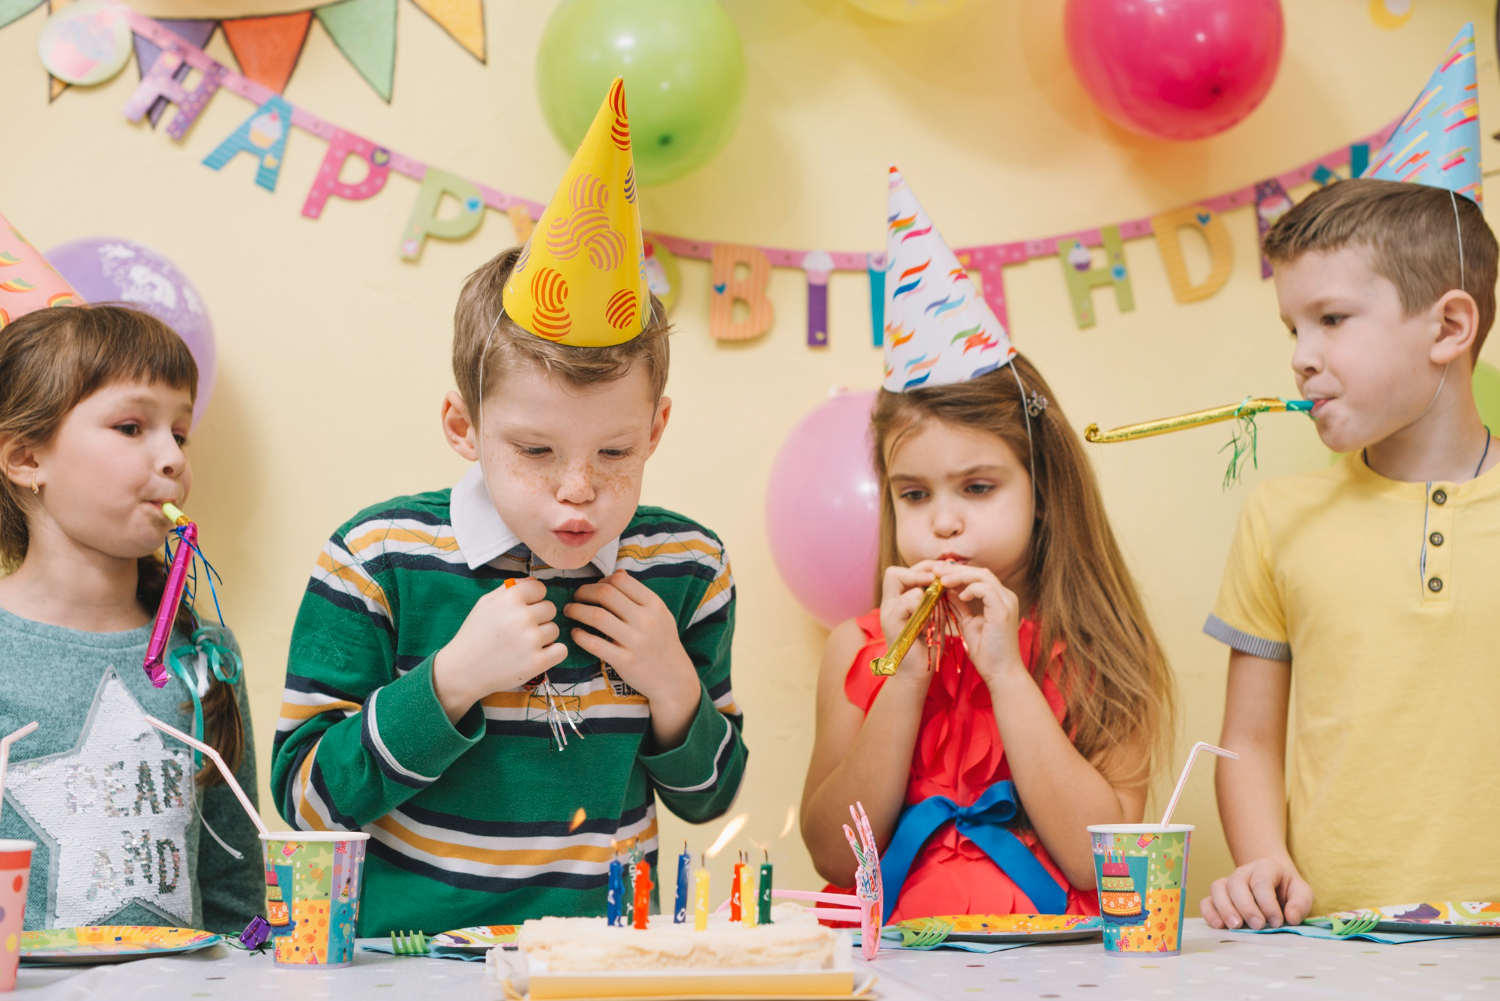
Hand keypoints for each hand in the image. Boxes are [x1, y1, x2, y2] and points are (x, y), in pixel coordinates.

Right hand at [432, 578, 564, 722]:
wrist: (463, 670)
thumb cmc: (475, 635)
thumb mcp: (485, 603)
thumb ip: (510, 588)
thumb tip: (534, 581)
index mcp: (510, 599)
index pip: (540, 588)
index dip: (533, 599)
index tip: (523, 610)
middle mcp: (522, 617)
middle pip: (550, 608)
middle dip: (539, 618)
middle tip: (520, 630)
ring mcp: (531, 640)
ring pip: (554, 630)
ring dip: (543, 637)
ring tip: (522, 645)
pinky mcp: (537, 662)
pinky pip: (561, 650)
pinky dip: (553, 653)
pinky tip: (537, 655)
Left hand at [565, 571, 700, 743]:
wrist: (674, 679)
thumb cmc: (663, 643)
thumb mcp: (660, 614)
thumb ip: (639, 594)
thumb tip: (617, 573)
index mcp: (654, 604)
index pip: (620, 580)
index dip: (601, 580)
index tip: (594, 588)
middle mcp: (646, 620)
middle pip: (605, 593)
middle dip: (584, 592)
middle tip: (576, 597)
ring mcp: (635, 641)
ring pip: (597, 616)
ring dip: (577, 610)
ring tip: (570, 611)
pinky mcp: (625, 661)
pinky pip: (595, 644)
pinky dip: (580, 636)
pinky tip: (576, 633)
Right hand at [878, 564, 941, 683]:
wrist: (916, 673)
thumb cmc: (927, 645)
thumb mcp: (932, 614)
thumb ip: (934, 597)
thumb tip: (947, 577)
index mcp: (896, 600)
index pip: (901, 572)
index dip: (920, 568)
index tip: (941, 573)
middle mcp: (888, 604)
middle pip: (893, 572)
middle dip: (921, 571)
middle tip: (940, 579)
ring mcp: (887, 613)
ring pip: (903, 584)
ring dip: (926, 592)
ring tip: (937, 606)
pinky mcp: (891, 623)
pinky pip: (907, 601)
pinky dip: (924, 605)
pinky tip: (932, 617)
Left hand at [931, 562, 1024, 684]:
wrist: (1000, 673)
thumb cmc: (986, 652)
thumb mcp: (968, 623)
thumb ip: (960, 606)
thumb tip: (948, 590)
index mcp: (999, 599)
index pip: (978, 576)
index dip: (957, 572)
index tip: (937, 574)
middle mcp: (1006, 597)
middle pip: (980, 571)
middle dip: (955, 569)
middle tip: (934, 570)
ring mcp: (1006, 602)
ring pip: (982, 576)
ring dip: (959, 575)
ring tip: (941, 580)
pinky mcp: (1003, 610)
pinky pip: (985, 589)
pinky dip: (970, 588)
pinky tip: (958, 595)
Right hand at [1201, 856, 1312, 929]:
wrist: (1274, 882)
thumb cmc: (1287, 889)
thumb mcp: (1301, 893)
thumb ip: (1300, 904)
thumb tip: (1290, 918)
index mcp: (1265, 868)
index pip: (1261, 881)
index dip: (1268, 903)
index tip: (1277, 922)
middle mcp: (1243, 872)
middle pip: (1236, 884)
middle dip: (1246, 906)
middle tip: (1258, 926)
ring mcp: (1228, 882)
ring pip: (1218, 889)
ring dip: (1225, 909)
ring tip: (1236, 926)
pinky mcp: (1218, 896)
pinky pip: (1206, 901)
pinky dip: (1209, 913)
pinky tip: (1220, 926)